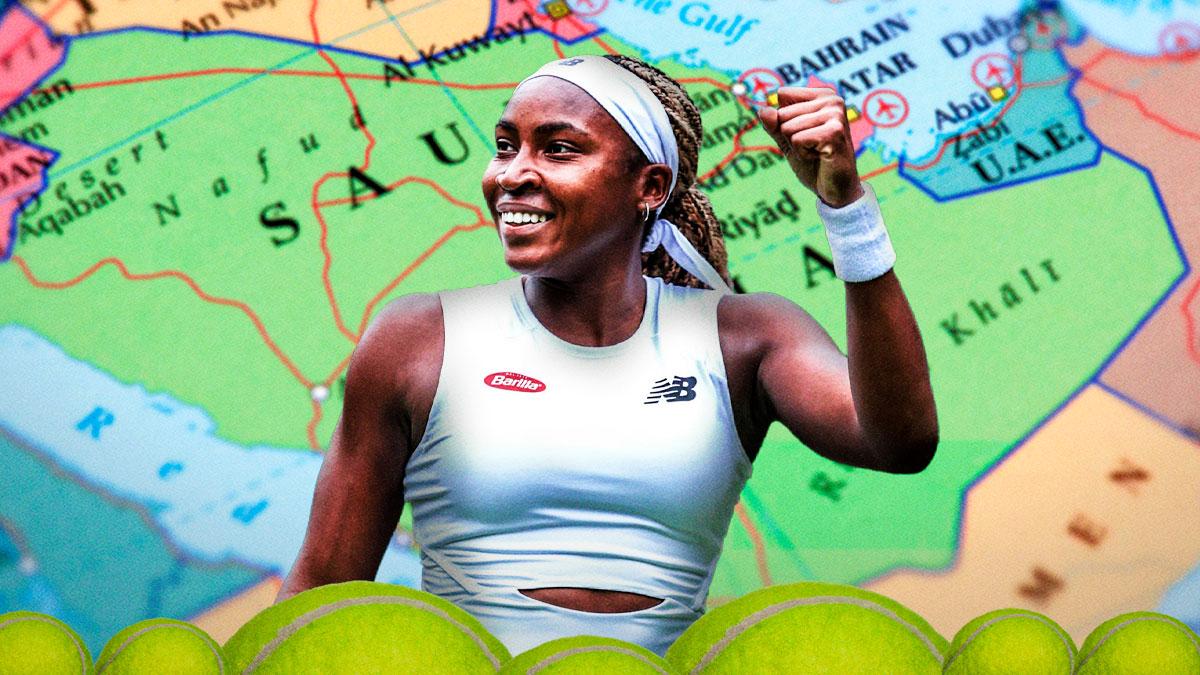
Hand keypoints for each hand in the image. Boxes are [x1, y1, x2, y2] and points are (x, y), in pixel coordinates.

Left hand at [756, 87, 863, 208]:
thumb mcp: (788, 140)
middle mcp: (832, 100)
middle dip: (790, 136)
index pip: (782, 95)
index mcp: (823, 95)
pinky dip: (803, 154)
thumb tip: (764, 110)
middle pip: (782, 113)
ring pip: (788, 127)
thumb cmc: (814, 162)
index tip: (805, 134)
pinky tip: (821, 157)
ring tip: (817, 152)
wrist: (836, 188)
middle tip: (812, 147)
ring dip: (797, 147)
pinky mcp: (834, 132)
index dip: (785, 121)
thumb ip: (774, 125)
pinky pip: (797, 140)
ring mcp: (835, 115)